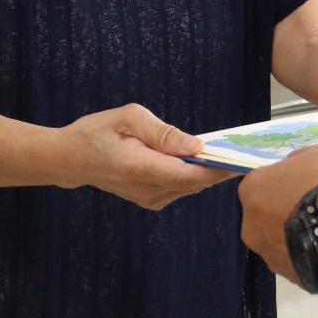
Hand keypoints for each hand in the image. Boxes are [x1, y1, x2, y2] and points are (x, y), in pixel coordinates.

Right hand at [60, 103, 230, 209]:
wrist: (72, 159)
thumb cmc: (98, 132)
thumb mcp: (129, 118)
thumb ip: (163, 133)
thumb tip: (195, 146)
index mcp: (140, 168)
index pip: (188, 176)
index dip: (217, 169)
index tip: (240, 159)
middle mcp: (147, 191)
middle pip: (194, 183)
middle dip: (220, 168)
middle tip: (244, 150)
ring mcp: (150, 199)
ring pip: (190, 187)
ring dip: (208, 171)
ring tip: (228, 151)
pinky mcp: (151, 200)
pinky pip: (181, 188)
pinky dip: (194, 175)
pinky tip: (202, 159)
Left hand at [239, 142, 317, 283]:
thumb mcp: (317, 153)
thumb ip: (300, 161)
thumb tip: (298, 169)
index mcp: (251, 190)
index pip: (263, 183)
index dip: (287, 183)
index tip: (308, 184)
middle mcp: (251, 227)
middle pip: (268, 216)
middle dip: (288, 213)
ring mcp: (270, 257)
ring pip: (284, 243)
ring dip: (301, 237)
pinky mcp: (292, 280)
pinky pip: (301, 263)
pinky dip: (314, 256)